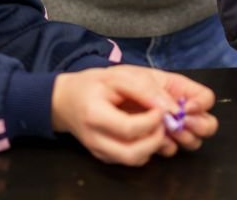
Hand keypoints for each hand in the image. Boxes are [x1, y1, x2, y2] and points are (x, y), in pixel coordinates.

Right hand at [51, 65, 217, 165]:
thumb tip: (170, 107)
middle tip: (166, 121)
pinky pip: (131, 160)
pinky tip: (150, 132)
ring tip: (160, 126)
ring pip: (134, 161)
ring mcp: (101, 151)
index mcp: (96, 115)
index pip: (129, 129)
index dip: (152, 120)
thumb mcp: (118, 75)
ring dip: (155, 146)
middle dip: (157, 139)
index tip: (162, 107)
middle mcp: (96, 140)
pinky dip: (146, 149)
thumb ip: (144, 89)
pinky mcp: (106, 157)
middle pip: (133, 154)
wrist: (66, 100)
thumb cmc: (95, 83)